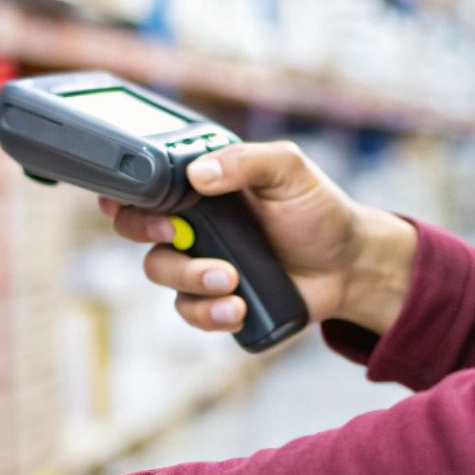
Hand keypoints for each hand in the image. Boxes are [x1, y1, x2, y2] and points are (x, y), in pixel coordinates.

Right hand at [102, 141, 417, 334]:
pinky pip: (189, 312)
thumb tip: (198, 173)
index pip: (147, 184)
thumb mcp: (289, 170)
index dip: (125, 193)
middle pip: (137, 229)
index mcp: (203, 186)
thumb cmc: (319, 211)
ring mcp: (201, 263)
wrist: (349, 265)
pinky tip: (238, 307)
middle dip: (147, 232)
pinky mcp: (215, 301)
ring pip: (161, 273)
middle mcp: (194, 224)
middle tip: (178, 234)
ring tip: (229, 279)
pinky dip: (208, 313)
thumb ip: (246, 161)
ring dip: (189, 278)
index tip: (125, 201)